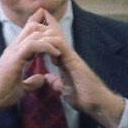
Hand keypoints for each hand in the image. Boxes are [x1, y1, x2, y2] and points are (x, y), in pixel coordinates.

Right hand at [0, 11, 65, 126]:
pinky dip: (46, 46)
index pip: (28, 32)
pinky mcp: (13, 58)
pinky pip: (32, 44)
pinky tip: (55, 53)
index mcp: (14, 53)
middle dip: (48, 32)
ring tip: (59, 49)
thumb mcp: (21, 88)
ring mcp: (12, 52)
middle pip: (32, 27)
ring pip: (33, 32)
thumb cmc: (1, 95)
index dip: (42, 32)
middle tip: (60, 43)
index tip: (56, 40)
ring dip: (49, 39)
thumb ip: (31, 82)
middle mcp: (12, 48)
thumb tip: (42, 78)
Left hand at [21, 9, 125, 127]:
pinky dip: (49, 42)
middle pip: (54, 34)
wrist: (98, 104)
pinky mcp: (74, 61)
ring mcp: (72, 57)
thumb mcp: (65, 89)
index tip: (30, 30)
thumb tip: (47, 78)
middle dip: (41, 26)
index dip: (42, 34)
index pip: (52, 43)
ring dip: (43, 32)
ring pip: (56, 36)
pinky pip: (60, 45)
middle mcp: (68, 56)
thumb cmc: (84, 98)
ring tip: (32, 31)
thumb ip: (56, 82)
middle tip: (28, 22)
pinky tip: (40, 44)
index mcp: (65, 61)